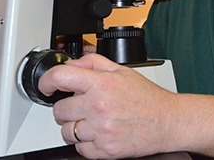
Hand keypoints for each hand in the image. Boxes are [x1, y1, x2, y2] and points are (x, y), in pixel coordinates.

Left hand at [38, 53, 177, 158]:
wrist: (167, 121)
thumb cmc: (147, 97)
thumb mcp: (121, 71)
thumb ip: (93, 62)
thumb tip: (71, 63)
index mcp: (101, 84)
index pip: (60, 77)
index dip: (47, 81)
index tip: (46, 86)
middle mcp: (98, 107)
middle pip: (59, 109)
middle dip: (67, 107)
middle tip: (82, 106)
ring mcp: (100, 130)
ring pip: (66, 131)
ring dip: (75, 126)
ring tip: (92, 121)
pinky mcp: (104, 150)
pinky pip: (78, 148)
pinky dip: (85, 143)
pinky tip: (98, 133)